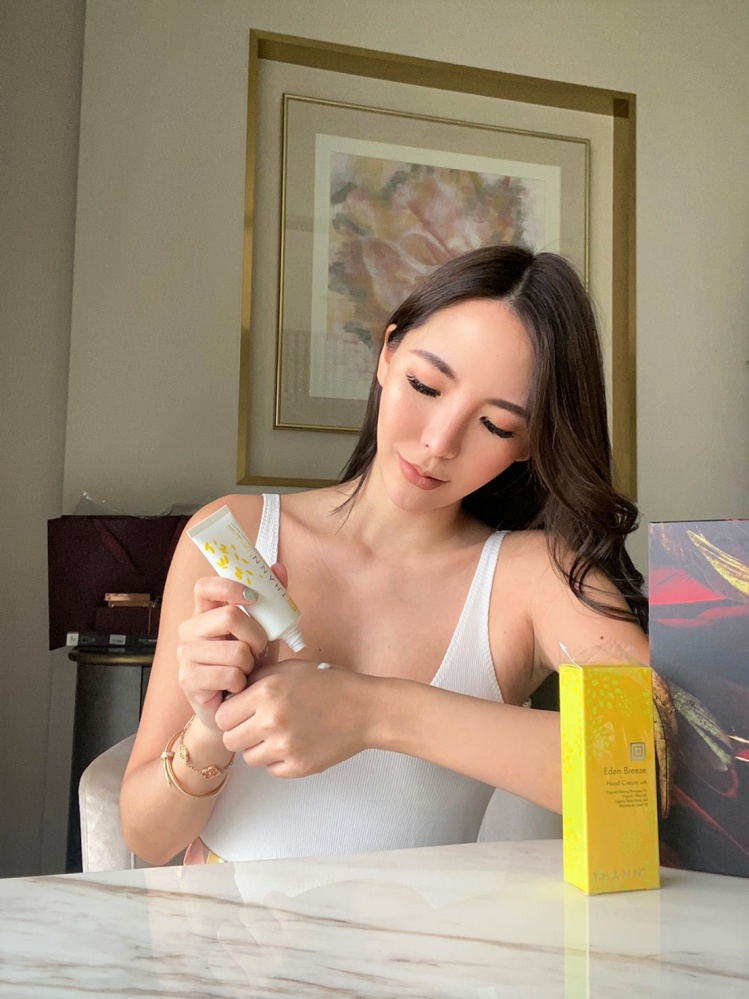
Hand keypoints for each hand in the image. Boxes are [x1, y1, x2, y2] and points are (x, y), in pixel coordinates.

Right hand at [176, 567, 287, 729]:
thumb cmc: (249, 667)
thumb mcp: (264, 632)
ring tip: (246, 671)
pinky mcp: (189, 681)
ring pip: (234, 650)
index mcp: (205, 613)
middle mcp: (190, 631)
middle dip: (256, 635)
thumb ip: (271, 601)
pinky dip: (243, 683)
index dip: (230, 587)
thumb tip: (279, 567)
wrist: (237, 709)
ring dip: (250, 664)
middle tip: (259, 649)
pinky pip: (229, 675)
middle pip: (228, 616)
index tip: (253, 598)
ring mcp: (186, 656)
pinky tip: (238, 687)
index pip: (205, 587)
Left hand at [214, 660, 375, 776]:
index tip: (240, 714)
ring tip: (281, 734)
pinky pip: (271, 770)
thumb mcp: (290, 669)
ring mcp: (285, 746)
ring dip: (260, 748)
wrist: (365, 709)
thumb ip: (257, 679)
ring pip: (249, 758)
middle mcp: (272, 720)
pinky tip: (295, 744)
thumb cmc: (330, 685)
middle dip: (241, 733)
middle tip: (257, 726)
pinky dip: (279, 761)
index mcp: (267, 692)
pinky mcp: (298, 766)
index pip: (222, 715)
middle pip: (230, 740)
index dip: (230, 715)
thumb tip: (231, 693)